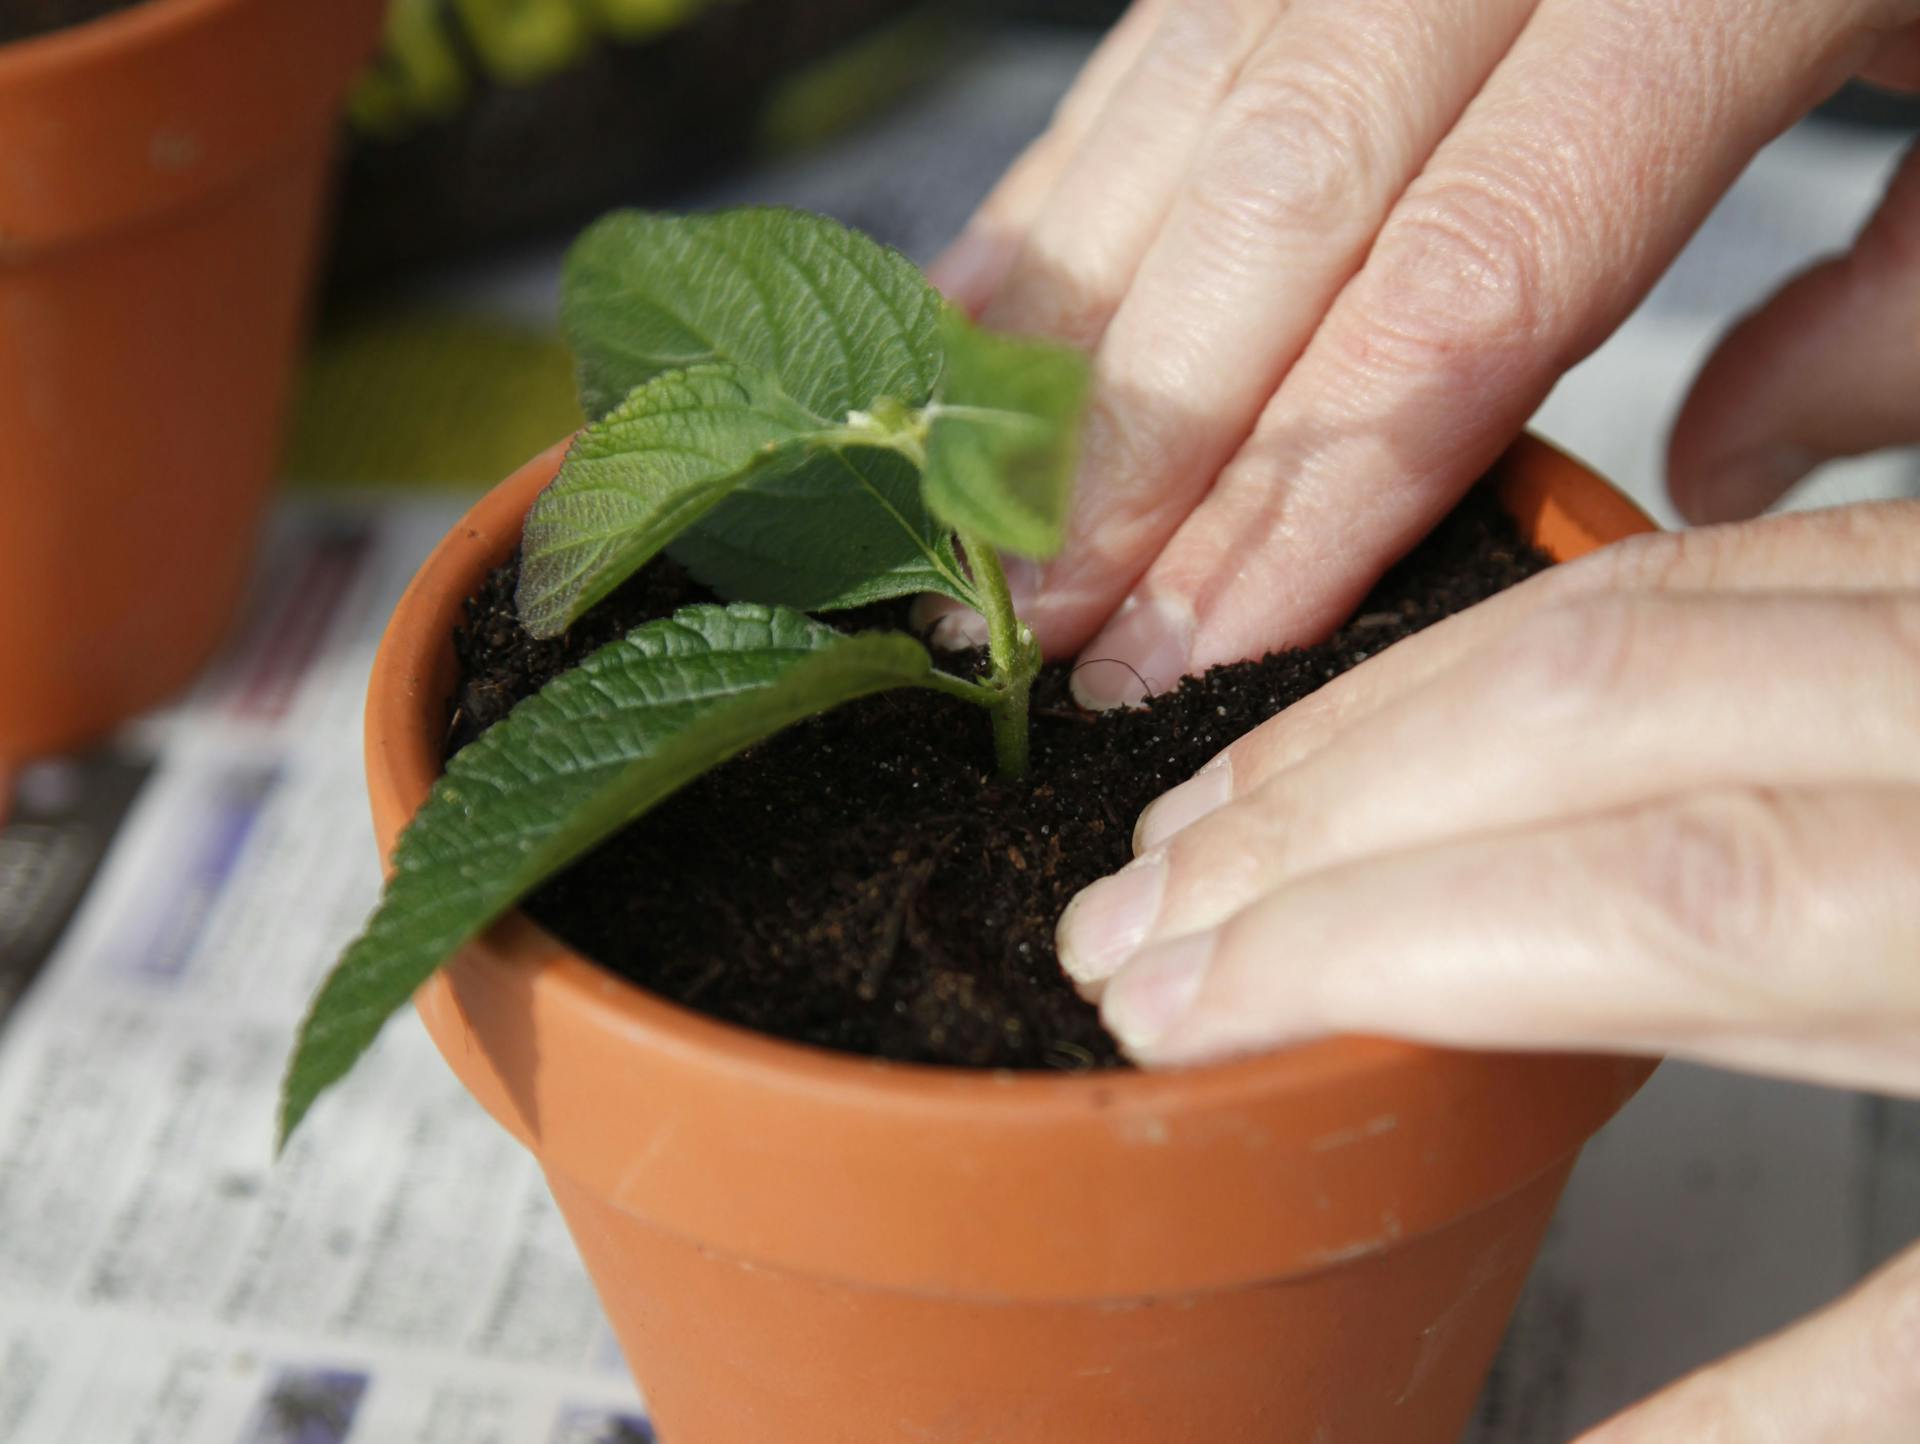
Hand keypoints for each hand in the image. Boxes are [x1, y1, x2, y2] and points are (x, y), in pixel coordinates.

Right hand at [924, 0, 1919, 705]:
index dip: (1307, 490)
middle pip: (1287, 193)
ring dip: (1063, 318)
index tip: (1184, 651)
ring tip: (972, 493)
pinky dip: (1077, 177)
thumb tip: (1708, 461)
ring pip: (1195, 98)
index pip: (1474, 281)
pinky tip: (989, 297)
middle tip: (1040, 623)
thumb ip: (1898, 315)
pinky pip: (1175, 30)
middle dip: (1140, 436)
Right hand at [1056, 500, 1919, 1438]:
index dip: (1374, 944)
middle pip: (1602, 710)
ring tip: (1206, 817)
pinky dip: (1504, 630)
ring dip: (1382, 714)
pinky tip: (1383, 705)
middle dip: (1318, 818)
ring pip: (1630, 601)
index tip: (1175, 1002)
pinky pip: (1709, 552)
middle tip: (1125, 918)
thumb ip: (1829, 1391)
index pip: (1663, 899)